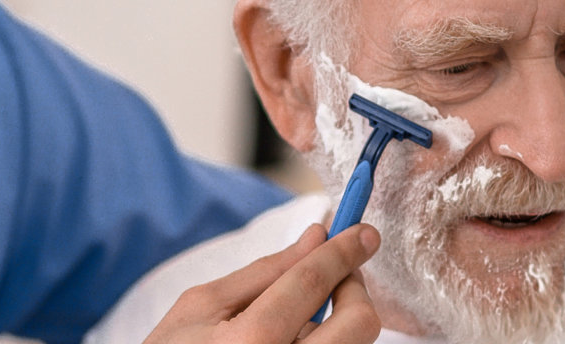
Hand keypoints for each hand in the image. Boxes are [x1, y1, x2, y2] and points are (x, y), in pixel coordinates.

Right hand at [145, 224, 380, 343]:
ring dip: (337, 321)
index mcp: (250, 343)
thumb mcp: (200, 306)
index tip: (363, 232)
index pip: (310, 283)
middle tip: (336, 274)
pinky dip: (322, 343)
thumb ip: (263, 271)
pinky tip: (290, 340)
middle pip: (359, 323)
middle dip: (354, 287)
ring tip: (294, 320)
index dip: (341, 250)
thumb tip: (315, 238)